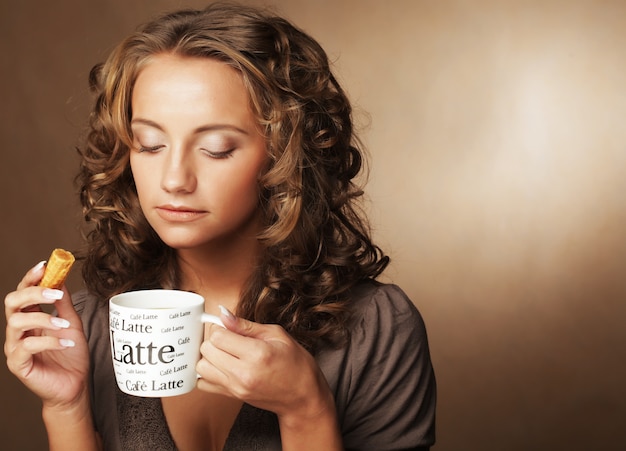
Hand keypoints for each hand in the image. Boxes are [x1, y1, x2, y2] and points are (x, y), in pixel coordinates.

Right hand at [4, 261, 89, 409]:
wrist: (75, 385)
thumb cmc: (71, 355)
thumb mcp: (72, 323)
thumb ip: (64, 303)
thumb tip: (61, 278)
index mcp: (30, 318)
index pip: (22, 293)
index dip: (30, 278)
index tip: (45, 265)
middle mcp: (18, 331)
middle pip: (12, 303)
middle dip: (33, 293)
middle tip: (55, 293)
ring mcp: (15, 347)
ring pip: (16, 323)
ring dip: (43, 319)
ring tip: (64, 324)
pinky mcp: (18, 364)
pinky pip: (26, 347)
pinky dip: (48, 341)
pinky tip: (66, 343)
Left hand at [196, 308, 336, 426]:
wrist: (302, 396)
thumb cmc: (296, 364)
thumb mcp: (277, 335)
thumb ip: (246, 325)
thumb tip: (224, 314)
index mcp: (256, 354)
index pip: (218, 336)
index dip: (221, 327)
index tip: (229, 327)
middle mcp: (243, 373)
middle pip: (207, 350)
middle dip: (214, 340)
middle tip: (229, 338)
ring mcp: (236, 387)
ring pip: (201, 367)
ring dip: (209, 356)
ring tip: (225, 352)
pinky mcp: (232, 396)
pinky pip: (203, 384)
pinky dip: (208, 373)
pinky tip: (221, 367)